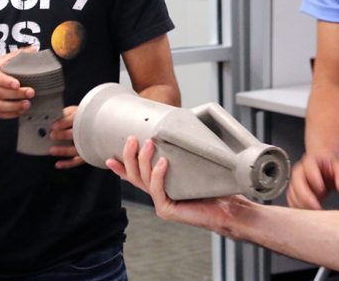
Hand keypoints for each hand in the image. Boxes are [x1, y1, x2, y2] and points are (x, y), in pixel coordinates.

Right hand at [0, 50, 33, 118]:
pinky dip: (10, 115)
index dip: (7, 82)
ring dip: (14, 107)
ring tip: (27, 104)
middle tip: (30, 93)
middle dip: (16, 94)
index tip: (17, 84)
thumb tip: (33, 49)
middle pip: (0, 92)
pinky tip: (20, 112)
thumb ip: (15, 55)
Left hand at [48, 105, 84, 169]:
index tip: (54, 126)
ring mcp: (88, 145)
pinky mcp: (87, 154)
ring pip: (76, 149)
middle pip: (77, 134)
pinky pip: (77, 161)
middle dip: (63, 135)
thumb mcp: (76, 111)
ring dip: (63, 150)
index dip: (64, 123)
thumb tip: (54, 116)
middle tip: (52, 136)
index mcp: (85, 119)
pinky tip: (58, 164)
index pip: (75, 120)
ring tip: (52, 150)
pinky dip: (67, 163)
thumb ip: (66, 113)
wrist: (101, 128)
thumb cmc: (85, 118)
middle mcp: (88, 132)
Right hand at [106, 135, 245, 233]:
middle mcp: (157, 196)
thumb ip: (182, 155)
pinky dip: (158, 175)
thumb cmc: (215, 188)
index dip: (120, 169)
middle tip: (132, 138)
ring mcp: (161, 204)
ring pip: (143, 180)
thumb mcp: (194, 167)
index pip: (135, 176)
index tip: (109, 158)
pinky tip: (163, 163)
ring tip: (149, 143)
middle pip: (134, 175)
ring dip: (144, 160)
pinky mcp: (167, 210)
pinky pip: (157, 190)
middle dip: (129, 156)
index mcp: (160, 188)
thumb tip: (181, 127)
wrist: (229, 209)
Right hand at [286, 152, 338, 208]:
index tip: (323, 190)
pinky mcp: (294, 192)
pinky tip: (308, 213)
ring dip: (302, 205)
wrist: (326, 168)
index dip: (315, 180)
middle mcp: (300, 171)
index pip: (309, 169)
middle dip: (305, 197)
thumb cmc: (333, 168)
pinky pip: (291, 201)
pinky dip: (298, 208)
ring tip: (314, 212)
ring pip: (292, 194)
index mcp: (311, 162)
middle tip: (317, 207)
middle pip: (296, 183)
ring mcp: (295, 182)